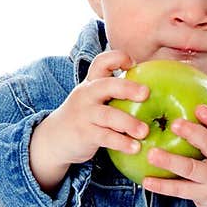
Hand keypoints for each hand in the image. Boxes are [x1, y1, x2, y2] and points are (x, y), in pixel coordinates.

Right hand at [41, 50, 151, 166]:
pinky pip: (105, 137)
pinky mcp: (84, 134)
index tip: (134, 64)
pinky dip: (121, 142)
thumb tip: (152, 90)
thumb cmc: (85, 117)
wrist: (55, 138)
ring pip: (107, 115)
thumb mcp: (94, 99)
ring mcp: (84, 114)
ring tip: (145, 132)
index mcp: (92, 83)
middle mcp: (87, 94)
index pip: (102, 62)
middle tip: (147, 93)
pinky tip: (135, 148)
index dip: (118, 58)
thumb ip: (115, 93)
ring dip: (128, 122)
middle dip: (127, 88)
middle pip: (106, 85)